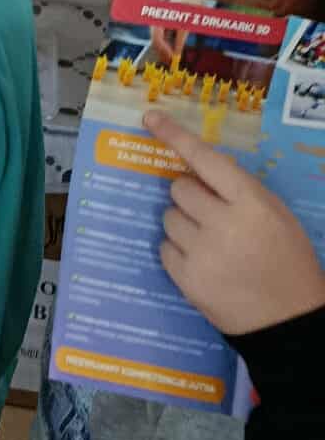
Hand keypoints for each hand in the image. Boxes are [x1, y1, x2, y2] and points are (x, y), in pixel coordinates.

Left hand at [145, 111, 324, 334]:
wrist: (290, 322)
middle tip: (210, 214)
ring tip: (210, 243)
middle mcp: (223, 224)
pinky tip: (203, 262)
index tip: (150, 118)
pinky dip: (178, 251)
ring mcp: (202, 253)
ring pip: (168, 217)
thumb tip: (200, 166)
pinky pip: (164, 248)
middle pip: (179, 188)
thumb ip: (240, 189)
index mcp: (251, 203)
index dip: (175, 136)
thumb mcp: (277, 215)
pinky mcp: (187, 279)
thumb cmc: (288, 261)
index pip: (205, 159)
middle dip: (190, 196)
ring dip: (183, 223)